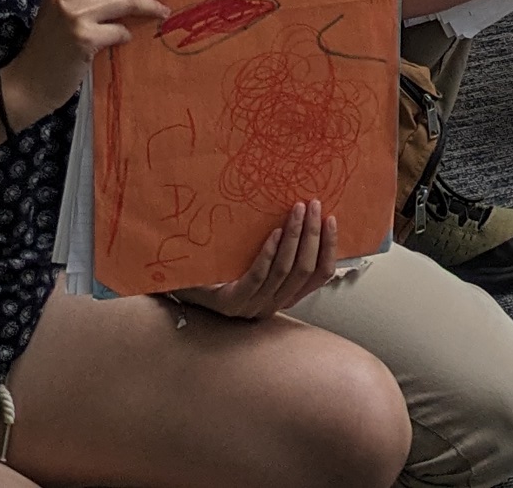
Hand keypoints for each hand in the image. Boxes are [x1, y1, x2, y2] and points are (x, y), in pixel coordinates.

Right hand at [0, 0, 176, 128]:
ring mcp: (76, 14)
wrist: (29, 81)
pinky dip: (127, 34)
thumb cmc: (50, 46)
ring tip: (165, 11)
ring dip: (150, 7)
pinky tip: (125, 39)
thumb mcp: (61, 9)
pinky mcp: (85, 38)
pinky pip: (120, 30)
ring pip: (126, 2)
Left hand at [171, 199, 341, 319]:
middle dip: (313, 235)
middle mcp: (272, 305)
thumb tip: (305, 213)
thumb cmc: (220, 267)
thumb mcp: (257, 257)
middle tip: (314, 206)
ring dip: (295, 237)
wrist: (181, 284)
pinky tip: (274, 232)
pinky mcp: (231, 302)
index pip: (319, 276)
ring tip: (297, 210)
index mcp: (283, 296)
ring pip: (284, 271)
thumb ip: (280, 248)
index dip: (329, 247)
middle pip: (304, 270)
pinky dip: (269, 253)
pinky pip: (258, 276)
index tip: (331, 219)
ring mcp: (252, 306)